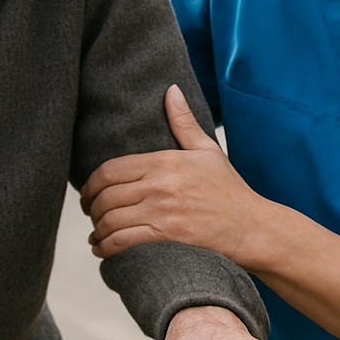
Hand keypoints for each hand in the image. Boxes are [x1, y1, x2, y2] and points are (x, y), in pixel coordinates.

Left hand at [82, 85, 270, 265]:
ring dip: (97, 229)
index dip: (91, 184)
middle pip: (106, 195)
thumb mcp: (207, 149)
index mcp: (165, 161)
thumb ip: (183, 121)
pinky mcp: (167, 235)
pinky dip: (106, 246)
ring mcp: (162, 210)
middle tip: (90, 213)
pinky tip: (102, 249)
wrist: (250, 226)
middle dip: (90, 207)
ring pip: (111, 219)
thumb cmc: (229, 189)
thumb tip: (170, 90)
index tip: (88, 193)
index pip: (111, 169)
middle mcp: (160, 184)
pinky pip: (124, 241)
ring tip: (96, 234)